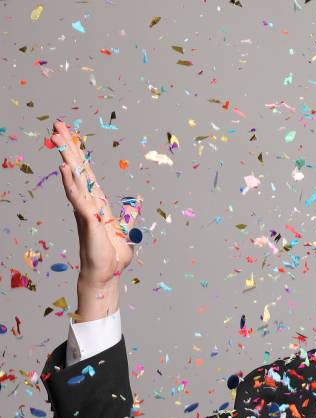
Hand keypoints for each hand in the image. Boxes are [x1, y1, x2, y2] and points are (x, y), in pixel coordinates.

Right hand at [51, 119, 141, 320]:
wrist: (105, 274)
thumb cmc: (112, 255)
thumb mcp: (124, 230)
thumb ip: (128, 215)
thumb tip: (136, 202)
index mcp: (97, 202)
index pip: (87, 172)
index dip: (78, 154)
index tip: (69, 134)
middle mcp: (88, 203)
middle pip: (78, 169)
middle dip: (68, 147)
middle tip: (57, 125)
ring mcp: (85, 211)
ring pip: (74, 179)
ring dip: (67, 158)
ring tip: (57, 138)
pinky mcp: (87, 221)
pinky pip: (78, 199)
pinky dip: (71, 183)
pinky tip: (65, 169)